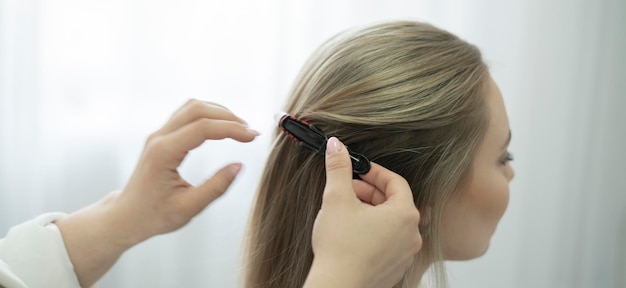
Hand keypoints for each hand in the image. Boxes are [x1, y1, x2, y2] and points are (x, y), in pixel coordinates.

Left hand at [56, 99, 258, 286]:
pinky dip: (209, 115)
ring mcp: (159, 134)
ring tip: (240, 128)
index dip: (231, 129)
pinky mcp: (163, 136)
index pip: (203, 128)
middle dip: (228, 116)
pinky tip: (223, 126)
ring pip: (192, 107)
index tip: (253, 137)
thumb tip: (238, 166)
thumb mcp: (188, 208)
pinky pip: (187, 114)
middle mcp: (159, 138)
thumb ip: (215, 187)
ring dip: (219, 112)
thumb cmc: (154, 215)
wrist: (127, 215)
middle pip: (198, 109)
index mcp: (163, 153)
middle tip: (250, 132)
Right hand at [304, 137, 421, 287]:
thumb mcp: (336, 198)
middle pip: (393, 202)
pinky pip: (387, 242)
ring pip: (390, 223)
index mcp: (405, 214)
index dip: (374, 172)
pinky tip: (350, 233)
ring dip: (369, 212)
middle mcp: (412, 234)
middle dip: (368, 192)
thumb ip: (338, 167)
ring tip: (345, 211)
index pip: (395, 182)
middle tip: (346, 189)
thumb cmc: (339, 245)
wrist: (336, 286)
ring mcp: (405, 254)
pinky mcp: (394, 269)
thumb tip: (335, 144)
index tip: (357, 169)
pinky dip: (372, 232)